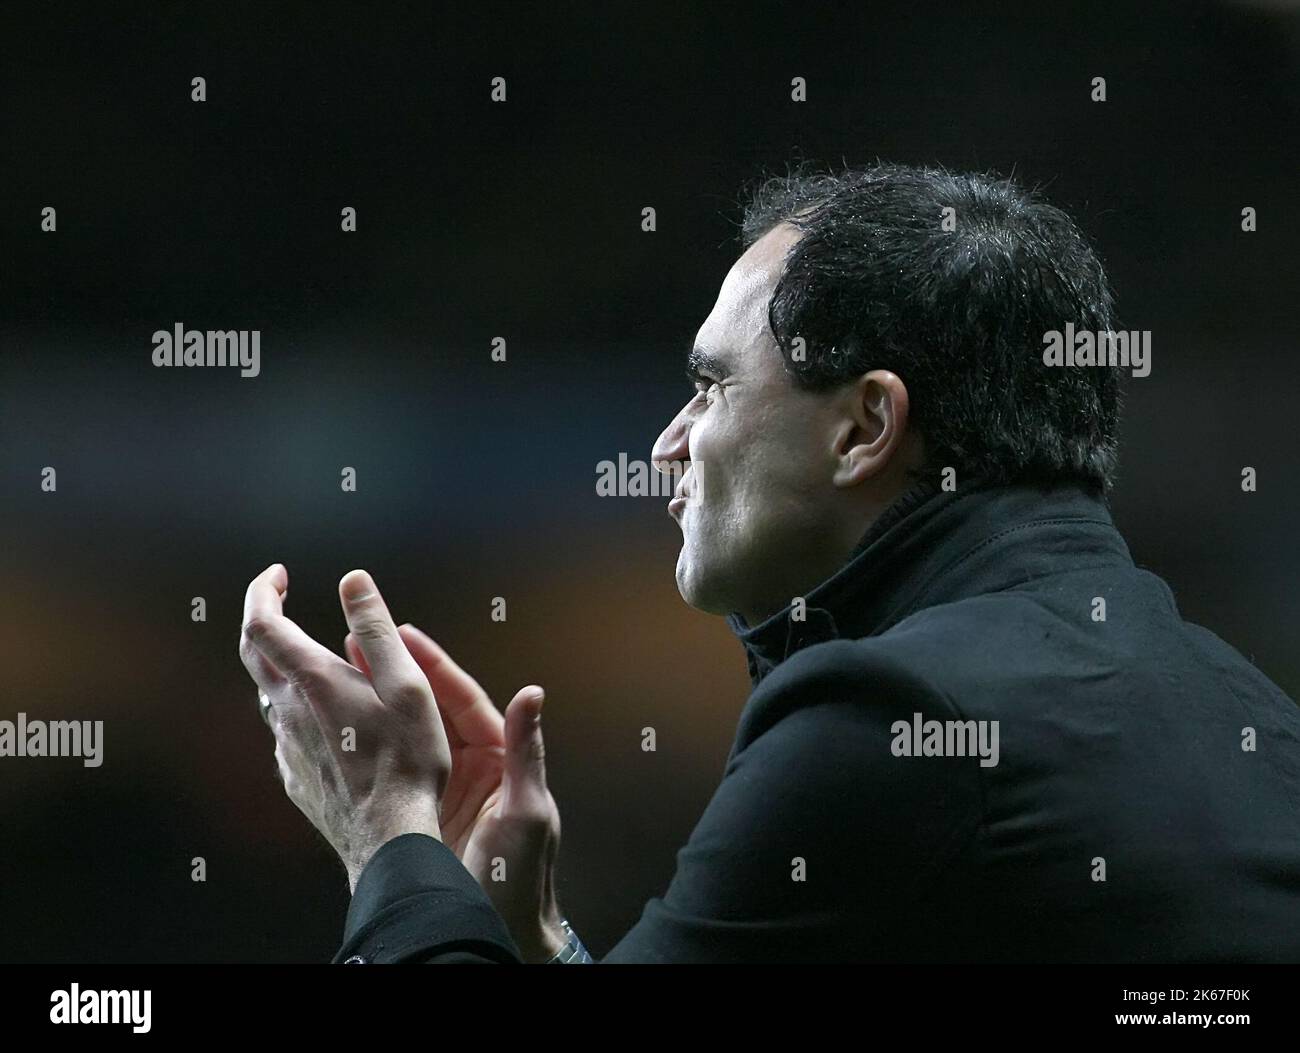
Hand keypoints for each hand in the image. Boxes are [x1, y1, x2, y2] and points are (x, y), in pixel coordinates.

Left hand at [238, 564, 452, 891]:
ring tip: (320, 660)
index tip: (277, 574)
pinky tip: (332, 721)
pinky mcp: (296, 777)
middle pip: (255, 655)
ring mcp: (287, 749)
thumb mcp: (405, 684)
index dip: (262, 591)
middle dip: (264, 618)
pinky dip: (302, 711)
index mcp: (313, 682)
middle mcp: (289, 713)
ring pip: (274, 696)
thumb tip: (353, 581)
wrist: (389, 839)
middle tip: (280, 597)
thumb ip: (375, 629)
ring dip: (288, 667)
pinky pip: (288, 734)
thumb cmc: (407, 760)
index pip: (262, 623)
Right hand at [345, 623, 565, 961]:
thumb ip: (527, 751)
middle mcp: (471, 766)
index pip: (462, 699)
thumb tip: (532, 693)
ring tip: (344, 673)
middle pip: (431, 710)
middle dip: (398, 675)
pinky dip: (373, 749)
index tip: (403, 634)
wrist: (500, 929)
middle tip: (362, 642)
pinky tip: (345, 729)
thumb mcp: (527, 810)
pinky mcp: (422, 814)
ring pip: (409, 736)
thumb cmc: (522, 876)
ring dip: (382, 705)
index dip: (433, 665)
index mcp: (499, 757)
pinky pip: (395, 771)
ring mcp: (445, 789)